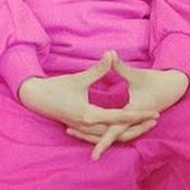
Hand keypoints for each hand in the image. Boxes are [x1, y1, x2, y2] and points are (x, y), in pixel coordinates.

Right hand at [18, 51, 158, 139]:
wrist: (35, 98)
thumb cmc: (56, 87)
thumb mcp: (78, 78)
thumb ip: (97, 70)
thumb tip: (111, 54)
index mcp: (90, 114)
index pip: (121, 116)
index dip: (139, 115)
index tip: (155, 113)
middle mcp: (88, 126)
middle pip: (119, 131)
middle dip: (138, 127)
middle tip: (154, 120)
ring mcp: (84, 130)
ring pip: (111, 136)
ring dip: (127, 131)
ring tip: (142, 125)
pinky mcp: (80, 129)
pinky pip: (101, 136)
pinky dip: (112, 134)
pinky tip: (119, 129)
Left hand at [69, 52, 188, 159]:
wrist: (173, 87)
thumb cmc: (155, 81)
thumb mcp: (136, 75)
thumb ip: (120, 66)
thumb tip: (110, 52)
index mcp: (132, 113)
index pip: (115, 130)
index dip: (103, 142)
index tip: (93, 154)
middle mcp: (131, 122)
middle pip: (110, 136)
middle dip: (92, 139)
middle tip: (69, 134)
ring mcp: (131, 123)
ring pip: (111, 135)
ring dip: (94, 134)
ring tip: (70, 130)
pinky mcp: (129, 120)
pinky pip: (114, 129)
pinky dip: (101, 130)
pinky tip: (84, 126)